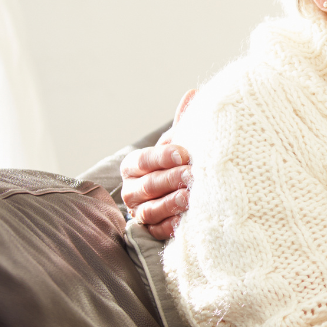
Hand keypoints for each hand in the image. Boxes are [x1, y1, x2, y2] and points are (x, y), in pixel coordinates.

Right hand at [120, 89, 195, 239]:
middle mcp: (132, 190)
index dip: (162, 157)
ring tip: (190, 198)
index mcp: (135, 165)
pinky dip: (170, 227)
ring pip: (149, 210)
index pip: (143, 160)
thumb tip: (194, 94)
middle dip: (169, 179)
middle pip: (146, 185)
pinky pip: (157, 232)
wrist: (188, 193)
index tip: (184, 153)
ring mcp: (140, 213)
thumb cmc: (182, 164)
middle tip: (191, 174)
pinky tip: (185, 221)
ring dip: (170, 203)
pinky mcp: (151, 232)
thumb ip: (185, 123)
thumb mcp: (183, 143)